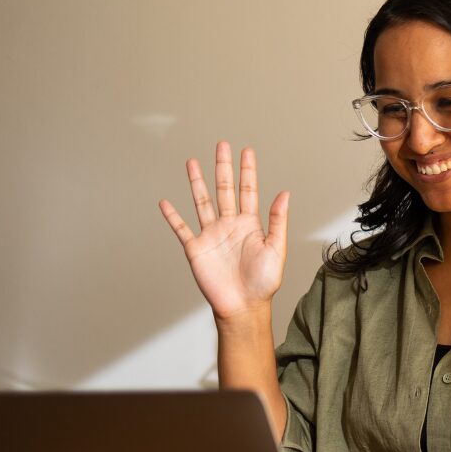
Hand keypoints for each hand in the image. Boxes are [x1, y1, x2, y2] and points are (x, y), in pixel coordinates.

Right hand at [159, 141, 289, 320]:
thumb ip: (277, 221)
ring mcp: (211, 235)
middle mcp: (229, 225)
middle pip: (224, 189)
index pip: (248, 191)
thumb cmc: (263, 282)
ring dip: (197, 182)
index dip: (247, 171)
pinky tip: (165, 202)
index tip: (246, 151)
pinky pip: (181, 229)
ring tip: (191, 162)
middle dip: (222, 167)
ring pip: (202, 202)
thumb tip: (285, 193)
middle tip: (221, 145)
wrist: (243, 306)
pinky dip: (172, 216)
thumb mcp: (276, 249)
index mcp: (250, 224)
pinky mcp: (196, 249)